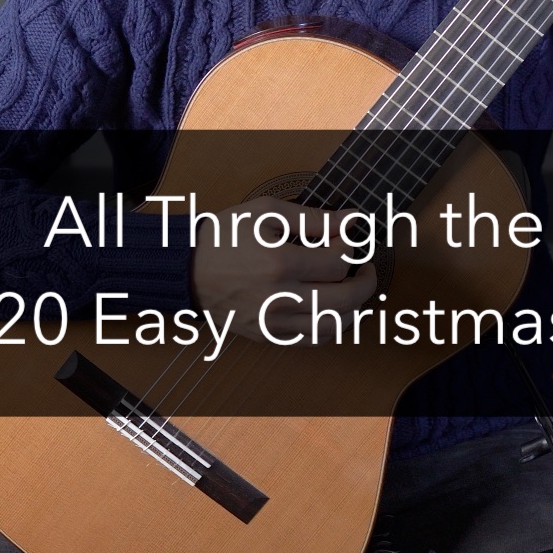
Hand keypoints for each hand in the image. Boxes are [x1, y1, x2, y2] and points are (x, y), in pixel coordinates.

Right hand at [190, 195, 376, 342]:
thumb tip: (352, 220)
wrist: (187, 270)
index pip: (338, 262)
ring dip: (353, 307)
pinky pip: (313, 340)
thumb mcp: (267, 212)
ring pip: (334, 326)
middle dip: (365, 282)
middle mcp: (279, 298)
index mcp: (279, 263)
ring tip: (351, 288)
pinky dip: (332, 326)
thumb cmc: (225, 237)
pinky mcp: (268, 336)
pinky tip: (332, 308)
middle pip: (346, 300)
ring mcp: (273, 322)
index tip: (346, 237)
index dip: (351, 247)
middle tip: (365, 267)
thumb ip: (314, 218)